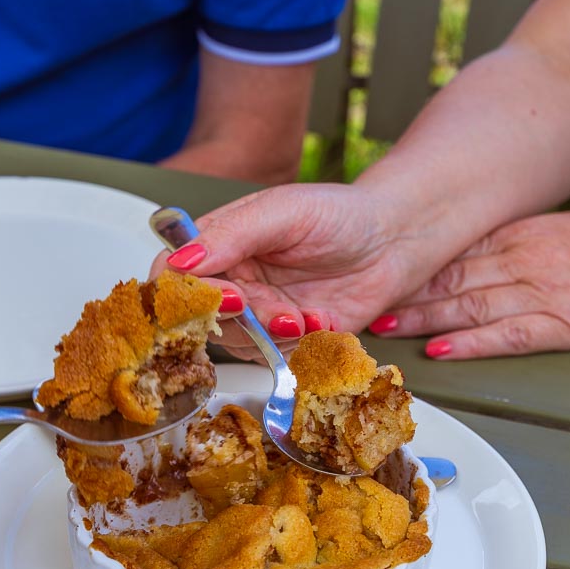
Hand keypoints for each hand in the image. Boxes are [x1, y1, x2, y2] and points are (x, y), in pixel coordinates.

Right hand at [149, 183, 426, 359]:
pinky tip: (324, 320)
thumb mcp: (283, 212)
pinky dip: (301, 345)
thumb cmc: (340, 215)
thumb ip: (232, 234)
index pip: (175, 276)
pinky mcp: (291, 338)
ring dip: (273, 336)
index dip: (188, 295)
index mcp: (221, 244)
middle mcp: (235, 281)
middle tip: (278, 312)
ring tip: (307, 315)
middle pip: (205, 318)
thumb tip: (182, 261)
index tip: (227, 297)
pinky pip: (278, 357)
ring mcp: (261, 313)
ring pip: (240, 344)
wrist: (394, 241)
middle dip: (242, 320)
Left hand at [369, 213, 569, 358]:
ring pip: (468, 305)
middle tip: (362, 306)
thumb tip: (464, 263)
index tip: (376, 276)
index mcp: (520, 234)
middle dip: (403, 294)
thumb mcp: (558, 234)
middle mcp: (523, 258)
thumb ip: (509, 246)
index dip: (409, 269)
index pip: (452, 252)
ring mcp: (541, 290)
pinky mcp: (563, 322)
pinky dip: (471, 343)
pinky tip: (441, 350)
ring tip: (386, 329)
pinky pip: (507, 335)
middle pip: (449, 278)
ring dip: (422, 319)